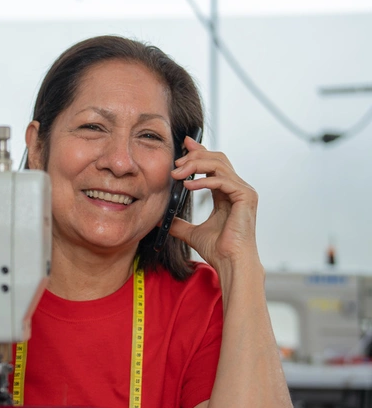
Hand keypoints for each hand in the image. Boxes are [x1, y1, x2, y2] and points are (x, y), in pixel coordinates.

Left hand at [168, 137, 259, 270]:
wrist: (230, 263)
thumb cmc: (218, 250)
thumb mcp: (191, 233)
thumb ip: (178, 224)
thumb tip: (161, 220)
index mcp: (227, 193)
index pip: (213, 164)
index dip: (199, 151)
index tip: (184, 144)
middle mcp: (238, 188)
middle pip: (217, 158)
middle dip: (195, 156)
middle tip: (175, 162)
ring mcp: (244, 191)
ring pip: (219, 164)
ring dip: (195, 165)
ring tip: (176, 174)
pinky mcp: (246, 197)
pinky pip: (223, 180)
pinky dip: (203, 181)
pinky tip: (188, 186)